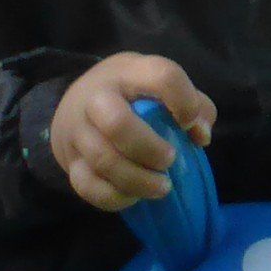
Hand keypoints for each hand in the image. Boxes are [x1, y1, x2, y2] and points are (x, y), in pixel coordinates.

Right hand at [49, 53, 215, 211]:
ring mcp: (77, 130)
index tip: (189, 123)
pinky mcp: (69, 161)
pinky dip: (116, 197)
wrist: (76, 105)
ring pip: (102, 160)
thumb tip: (200, 136)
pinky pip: (87, 186)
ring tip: (162, 187)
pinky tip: (134, 196)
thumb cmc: (132, 96)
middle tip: (170, 160)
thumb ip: (194, 104)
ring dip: (138, 180)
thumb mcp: (160, 86)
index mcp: (129, 73)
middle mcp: (97, 97)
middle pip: (117, 124)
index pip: (161, 76)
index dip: (184, 101)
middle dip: (150, 150)